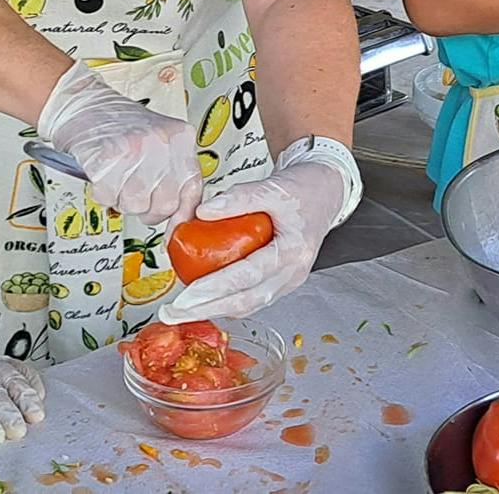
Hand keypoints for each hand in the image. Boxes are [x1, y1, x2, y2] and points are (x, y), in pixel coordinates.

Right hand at [36, 62, 202, 223]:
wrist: (83, 104)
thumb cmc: (119, 124)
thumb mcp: (159, 142)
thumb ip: (174, 173)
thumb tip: (181, 215)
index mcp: (180, 137)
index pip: (192, 188)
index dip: (182, 214)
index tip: (173, 226)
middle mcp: (161, 142)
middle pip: (164, 204)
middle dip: (146, 207)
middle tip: (134, 190)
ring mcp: (134, 148)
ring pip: (135, 204)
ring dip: (122, 199)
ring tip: (117, 178)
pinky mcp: (106, 158)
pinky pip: (108, 197)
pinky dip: (103, 193)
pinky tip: (103, 174)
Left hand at [157, 139, 359, 323]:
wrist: (325, 193)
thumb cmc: (301, 189)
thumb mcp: (271, 186)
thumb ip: (238, 198)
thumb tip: (202, 212)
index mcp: (293, 251)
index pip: (249, 275)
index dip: (216, 287)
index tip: (186, 296)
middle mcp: (293, 273)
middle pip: (246, 302)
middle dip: (206, 310)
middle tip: (174, 313)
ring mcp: (288, 281)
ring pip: (249, 305)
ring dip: (215, 309)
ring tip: (183, 309)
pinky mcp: (281, 281)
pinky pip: (252, 298)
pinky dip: (227, 301)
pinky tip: (205, 298)